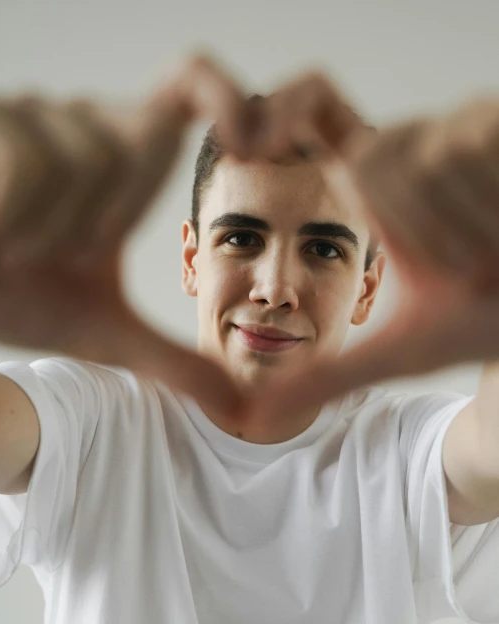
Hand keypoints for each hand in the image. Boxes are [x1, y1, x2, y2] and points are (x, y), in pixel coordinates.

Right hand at [0, 55, 272, 417]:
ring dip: (55, 230)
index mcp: (121, 162)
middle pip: (143, 140)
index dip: (228, 95)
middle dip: (112, 219)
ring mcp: (25, 117)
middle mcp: (77, 125)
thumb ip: (169, 359)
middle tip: (67, 255)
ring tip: (18, 249)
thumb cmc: (19, 299)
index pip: (187, 87)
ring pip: (83, 158)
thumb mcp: (105, 332)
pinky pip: (24, 160)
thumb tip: (235, 405)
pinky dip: (13, 216)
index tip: (252, 146)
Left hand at [247, 96, 498, 427]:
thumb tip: (255, 414)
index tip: (245, 142)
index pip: (321, 124)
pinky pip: (462, 149)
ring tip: (489, 256)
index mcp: (381, 191)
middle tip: (463, 273)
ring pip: (419, 160)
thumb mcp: (399, 352)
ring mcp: (459, 132)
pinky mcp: (492, 124)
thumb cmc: (482, 325)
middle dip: (414, 231)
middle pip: (370, 161)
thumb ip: (330, 376)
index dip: (285, 114)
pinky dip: (484, 204)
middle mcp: (417, 151)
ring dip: (454, 230)